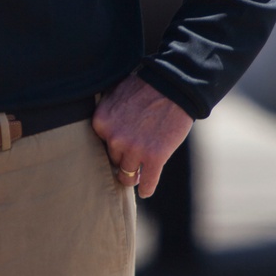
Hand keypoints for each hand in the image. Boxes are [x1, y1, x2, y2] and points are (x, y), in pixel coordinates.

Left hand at [92, 74, 192, 197]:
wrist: (174, 84)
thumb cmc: (145, 86)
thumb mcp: (115, 94)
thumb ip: (106, 114)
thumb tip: (101, 130)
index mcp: (101, 123)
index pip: (101, 145)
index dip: (112, 145)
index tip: (120, 145)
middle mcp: (114, 139)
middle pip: (114, 160)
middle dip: (123, 159)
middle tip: (132, 158)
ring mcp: (134, 150)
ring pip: (127, 175)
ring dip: (132, 176)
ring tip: (137, 177)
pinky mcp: (155, 157)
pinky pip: (148, 182)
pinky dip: (147, 188)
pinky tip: (146, 191)